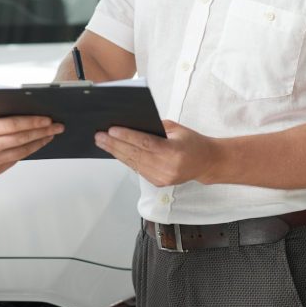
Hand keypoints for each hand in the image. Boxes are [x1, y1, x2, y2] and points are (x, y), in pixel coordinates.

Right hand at [0, 114, 63, 181]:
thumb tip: (18, 108)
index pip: (14, 124)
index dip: (33, 121)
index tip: (47, 119)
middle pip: (22, 138)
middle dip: (42, 131)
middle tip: (56, 126)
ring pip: (23, 151)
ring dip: (39, 142)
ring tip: (50, 135)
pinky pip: (16, 159)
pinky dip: (28, 151)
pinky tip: (36, 144)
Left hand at [94, 120, 211, 186]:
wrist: (206, 163)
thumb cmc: (192, 142)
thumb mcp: (177, 129)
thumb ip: (155, 126)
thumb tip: (131, 124)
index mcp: (174, 152)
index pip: (145, 143)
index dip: (127, 137)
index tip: (111, 130)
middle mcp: (167, 168)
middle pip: (135, 154)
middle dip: (115, 144)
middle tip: (99, 136)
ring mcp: (162, 178)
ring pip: (133, 163)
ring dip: (116, 152)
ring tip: (102, 142)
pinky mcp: (157, 183)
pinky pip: (137, 169)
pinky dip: (125, 159)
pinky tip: (115, 151)